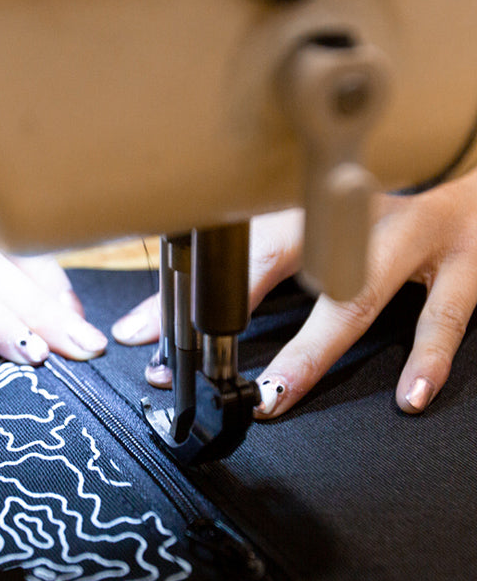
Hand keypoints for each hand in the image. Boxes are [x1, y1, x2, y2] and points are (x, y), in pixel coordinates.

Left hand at [110, 168, 476, 416]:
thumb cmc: (398, 186)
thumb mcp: (332, 201)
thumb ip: (277, 240)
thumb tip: (201, 297)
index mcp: (315, 195)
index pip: (231, 243)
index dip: (184, 290)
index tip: (137, 331)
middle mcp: (357, 209)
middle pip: (278, 258)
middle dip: (224, 315)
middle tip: (185, 364)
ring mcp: (413, 232)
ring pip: (356, 292)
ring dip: (312, 348)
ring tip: (277, 394)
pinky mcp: (468, 256)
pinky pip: (446, 310)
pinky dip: (429, 356)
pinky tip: (408, 395)